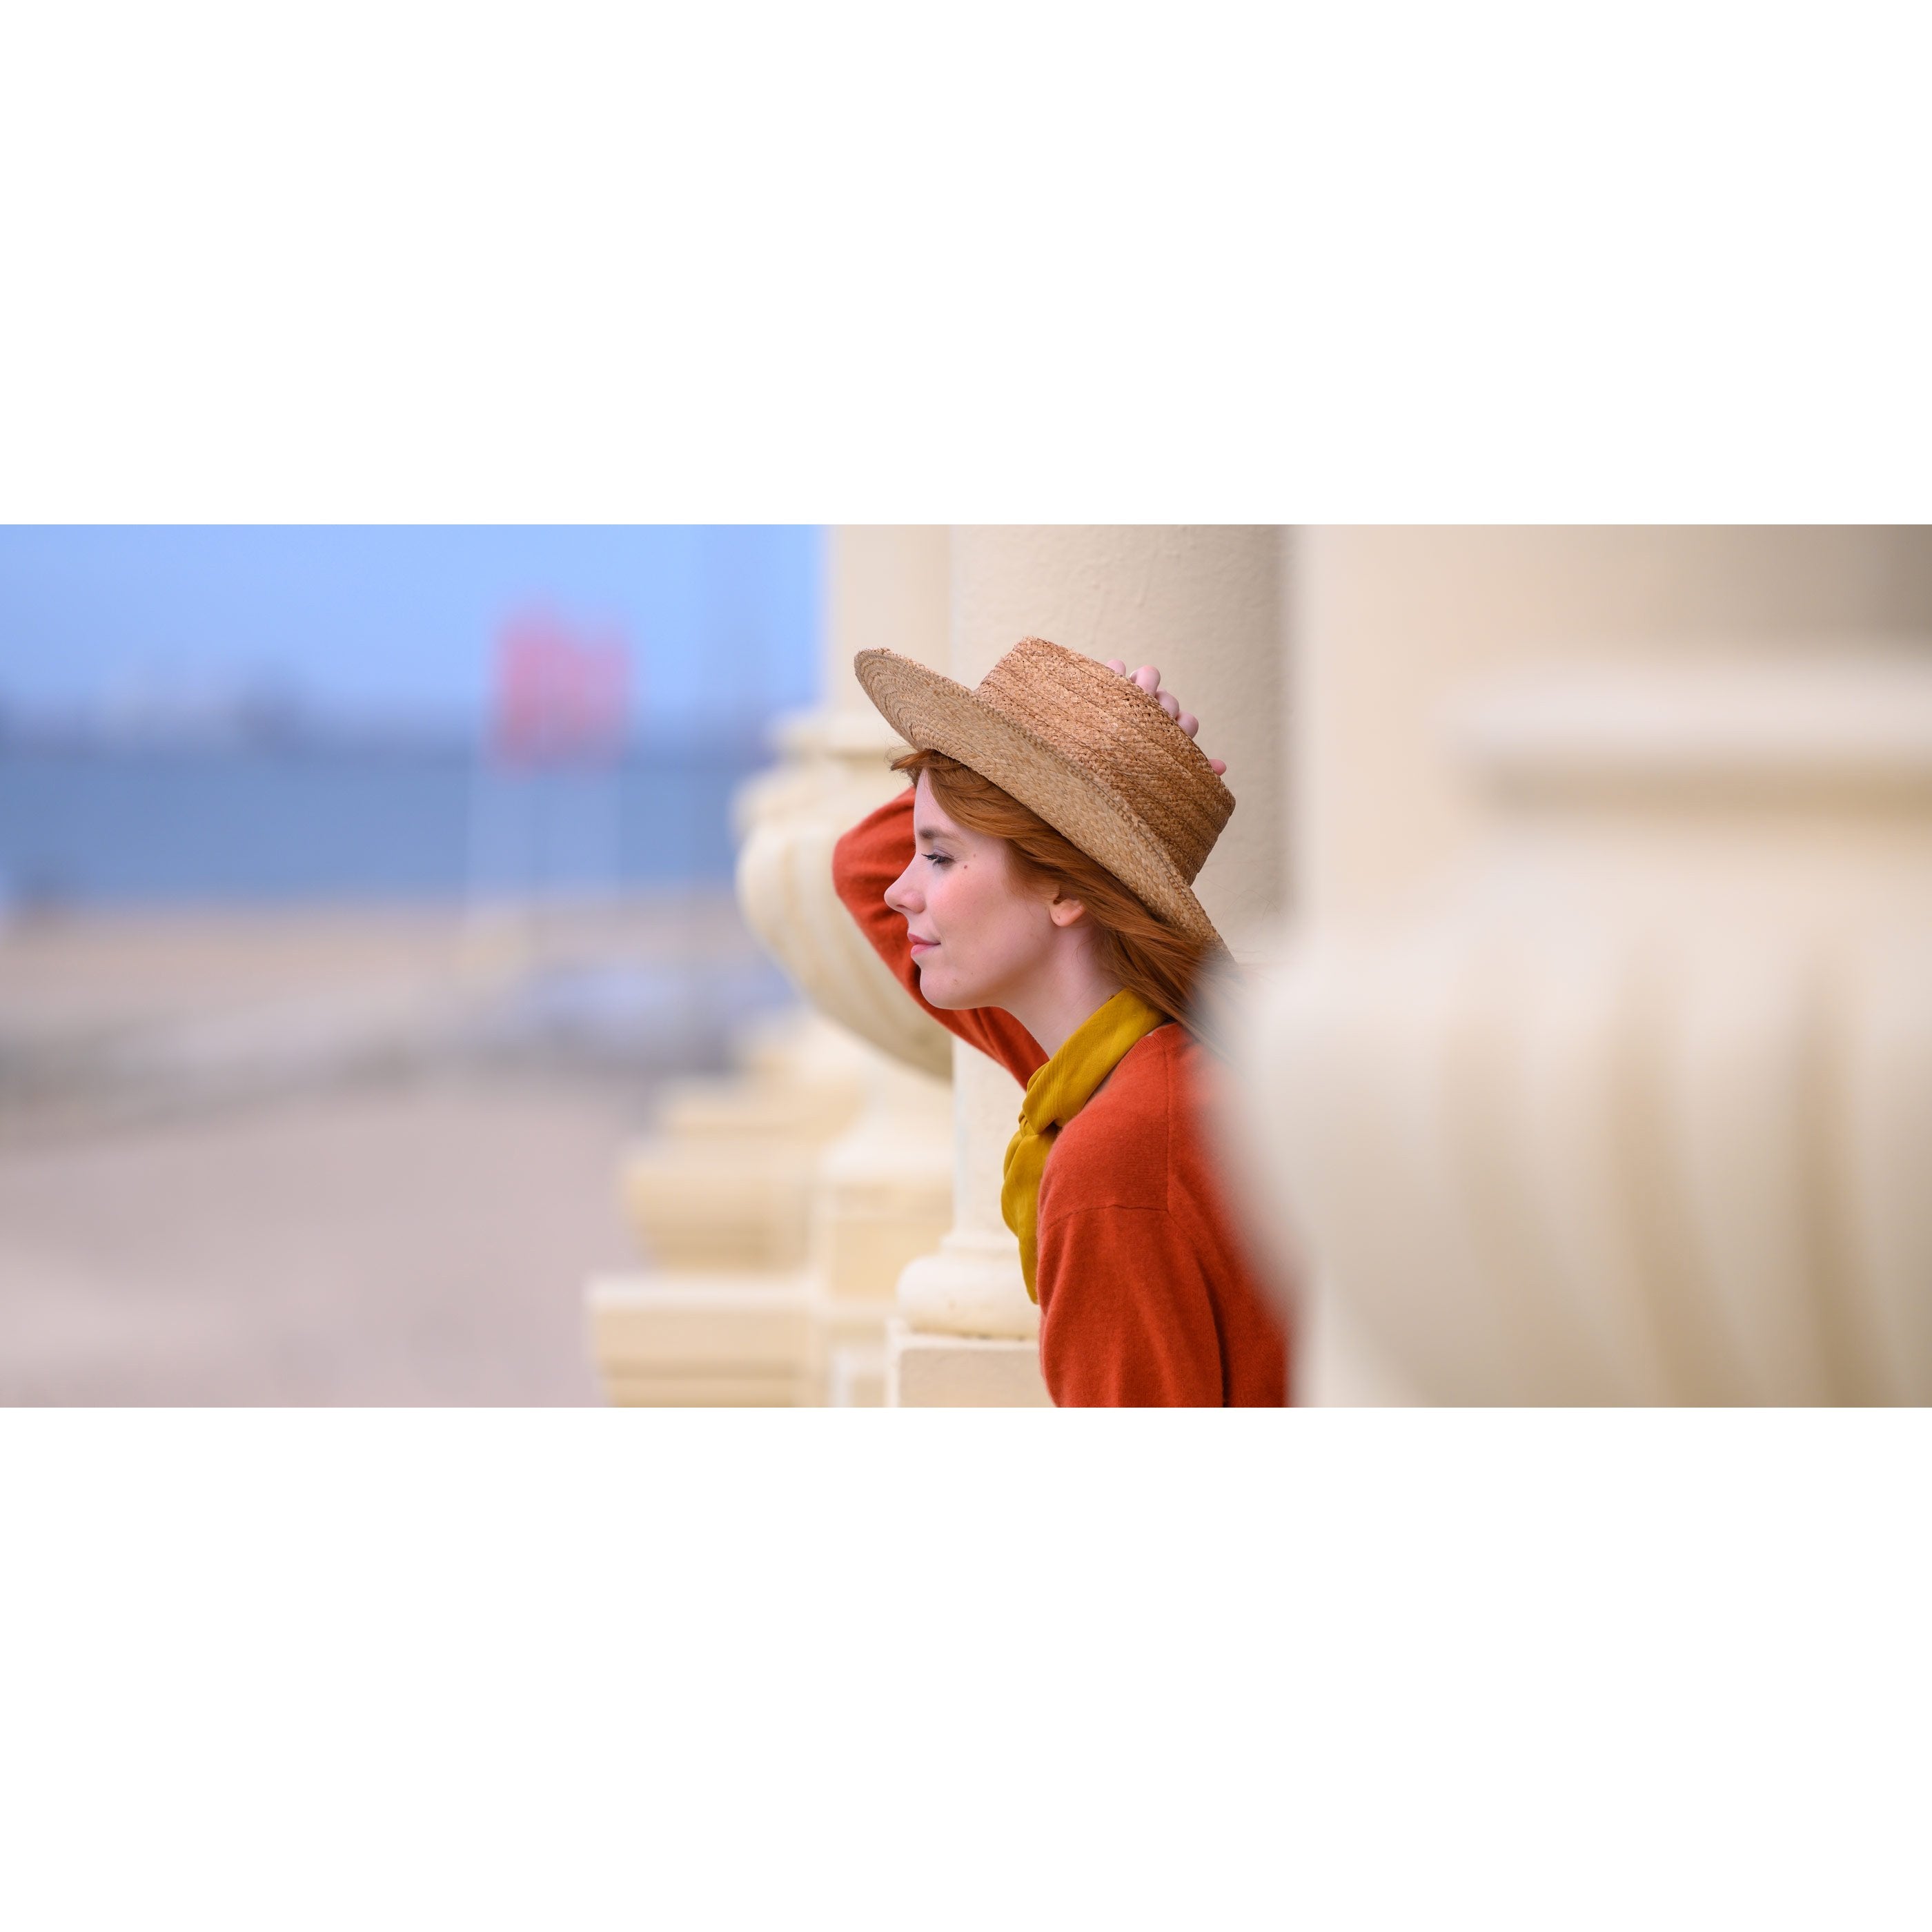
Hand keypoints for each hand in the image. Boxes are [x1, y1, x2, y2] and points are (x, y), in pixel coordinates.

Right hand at [1104, 660, 1226, 775]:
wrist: (1082, 773)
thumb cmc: (1122, 777)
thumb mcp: (1158, 779)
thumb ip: (1191, 772)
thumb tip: (1223, 766)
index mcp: (1167, 734)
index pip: (1187, 722)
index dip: (1182, 727)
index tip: (1171, 736)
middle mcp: (1152, 713)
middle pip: (1169, 698)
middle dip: (1162, 708)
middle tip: (1147, 722)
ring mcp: (1132, 696)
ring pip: (1149, 675)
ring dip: (1145, 684)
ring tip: (1133, 700)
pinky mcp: (1107, 684)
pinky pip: (1116, 666)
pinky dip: (1115, 673)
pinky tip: (1110, 691)